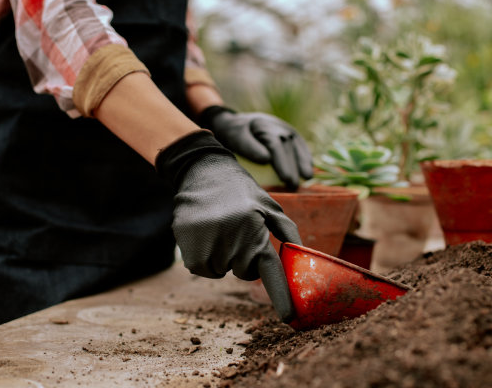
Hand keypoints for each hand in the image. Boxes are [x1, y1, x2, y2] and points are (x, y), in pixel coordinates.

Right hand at [156, 130, 298, 322]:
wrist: (202, 171)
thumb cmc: (241, 191)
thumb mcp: (269, 205)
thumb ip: (288, 231)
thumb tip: (303, 254)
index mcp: (256, 233)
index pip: (271, 273)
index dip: (282, 297)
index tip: (289, 319)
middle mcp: (233, 241)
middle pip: (244, 273)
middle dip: (243, 258)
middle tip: (237, 230)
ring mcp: (209, 246)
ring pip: (222, 272)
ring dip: (222, 257)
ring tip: (219, 228)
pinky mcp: (189, 249)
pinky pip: (203, 270)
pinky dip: (205, 258)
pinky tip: (205, 235)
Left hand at [199, 106, 312, 189]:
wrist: (234, 122)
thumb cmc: (232, 134)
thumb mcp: (235, 138)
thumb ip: (248, 147)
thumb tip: (266, 158)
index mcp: (263, 125)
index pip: (276, 145)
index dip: (282, 162)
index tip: (286, 178)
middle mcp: (277, 125)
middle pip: (288, 147)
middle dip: (293, 166)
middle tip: (294, 185)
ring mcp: (284, 128)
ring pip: (296, 145)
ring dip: (303, 162)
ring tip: (306, 178)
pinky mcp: (289, 132)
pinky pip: (300, 144)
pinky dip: (305, 156)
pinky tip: (308, 169)